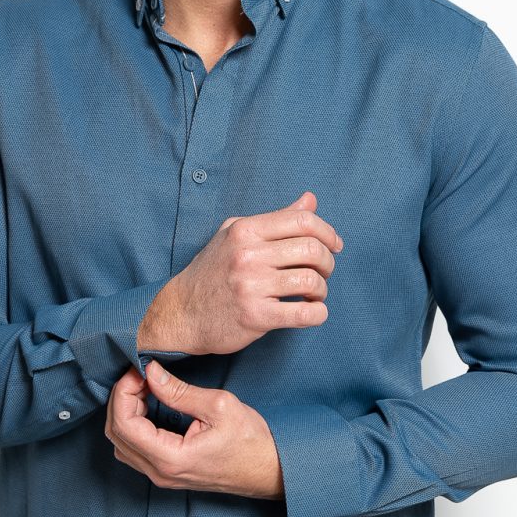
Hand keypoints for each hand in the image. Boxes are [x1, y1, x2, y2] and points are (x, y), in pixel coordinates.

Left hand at [105, 360, 284, 501]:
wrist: (269, 471)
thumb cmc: (251, 441)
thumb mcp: (218, 406)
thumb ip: (179, 391)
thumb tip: (151, 372)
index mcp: (170, 458)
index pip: (124, 424)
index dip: (123, 393)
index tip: (139, 371)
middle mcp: (159, 473)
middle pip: (115, 434)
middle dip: (121, 399)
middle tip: (141, 376)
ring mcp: (161, 477)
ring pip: (121, 444)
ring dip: (125, 412)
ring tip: (145, 388)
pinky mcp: (166, 473)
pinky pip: (134, 450)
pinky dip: (133, 425)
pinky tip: (150, 406)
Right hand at [137, 189, 342, 357]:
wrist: (182, 312)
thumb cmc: (213, 272)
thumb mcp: (237, 236)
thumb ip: (276, 219)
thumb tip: (310, 200)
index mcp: (245, 230)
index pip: (302, 221)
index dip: (327, 232)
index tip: (334, 245)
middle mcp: (248, 255)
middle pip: (312, 250)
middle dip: (328, 262)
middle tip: (324, 272)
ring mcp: (251, 286)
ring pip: (311, 281)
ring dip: (321, 289)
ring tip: (313, 294)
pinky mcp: (255, 316)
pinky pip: (304, 314)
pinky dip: (318, 314)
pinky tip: (312, 312)